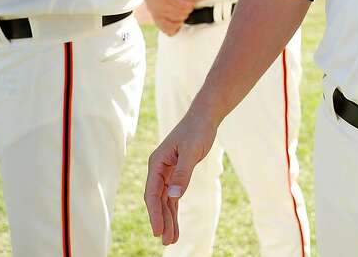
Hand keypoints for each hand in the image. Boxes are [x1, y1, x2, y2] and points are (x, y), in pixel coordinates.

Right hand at [145, 0, 194, 35]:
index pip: (184, 5)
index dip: (190, 4)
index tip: (191, 2)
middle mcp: (160, 6)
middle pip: (181, 14)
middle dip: (188, 11)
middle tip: (189, 7)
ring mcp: (157, 15)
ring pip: (176, 22)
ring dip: (182, 18)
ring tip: (183, 12)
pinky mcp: (156, 21)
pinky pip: (168, 30)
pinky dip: (174, 27)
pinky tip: (177, 21)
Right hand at [145, 111, 217, 245]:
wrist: (205, 117)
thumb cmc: (197, 131)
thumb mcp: (191, 152)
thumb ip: (182, 174)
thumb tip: (173, 196)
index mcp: (157, 163)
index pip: (152, 194)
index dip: (154, 214)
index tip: (158, 231)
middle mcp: (158, 169)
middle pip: (157, 200)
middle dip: (162, 220)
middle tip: (167, 241)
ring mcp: (166, 172)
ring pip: (165, 200)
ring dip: (168, 218)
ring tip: (172, 239)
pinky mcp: (176, 173)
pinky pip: (172, 195)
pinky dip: (174, 209)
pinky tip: (175, 223)